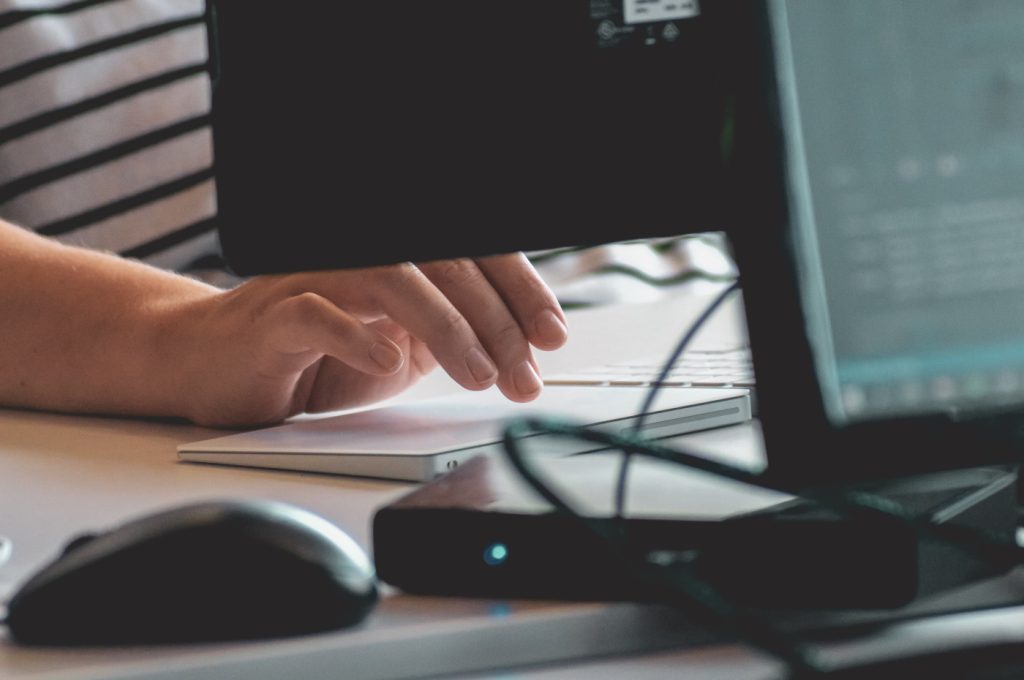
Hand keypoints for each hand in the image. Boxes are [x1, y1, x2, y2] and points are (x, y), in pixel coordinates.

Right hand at [168, 253, 567, 425]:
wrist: (219, 366)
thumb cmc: (313, 355)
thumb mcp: (401, 348)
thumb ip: (450, 336)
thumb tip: (522, 346)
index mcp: (399, 261)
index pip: (472, 256)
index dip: (519, 290)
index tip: (552, 335)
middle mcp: (361, 257)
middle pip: (445, 264)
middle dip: (496, 322)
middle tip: (525, 373)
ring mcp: (316, 279)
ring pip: (392, 279)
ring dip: (447, 328)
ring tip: (479, 374)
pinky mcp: (274, 315)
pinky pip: (318, 314)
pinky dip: (357, 336)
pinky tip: (388, 362)